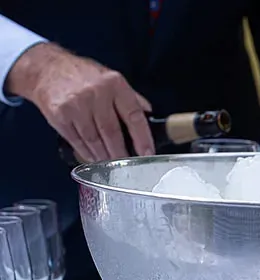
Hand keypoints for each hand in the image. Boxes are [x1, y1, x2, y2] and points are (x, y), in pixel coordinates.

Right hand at [6, 43, 153, 161]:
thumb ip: (130, 97)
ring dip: (104, 156)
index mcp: (114, 84)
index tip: (147, 153)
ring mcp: (76, 105)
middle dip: (121, 153)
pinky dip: (86, 152)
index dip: (143, 138)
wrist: (45, 69)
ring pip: (94, 140)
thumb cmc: (81, 74)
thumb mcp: (110, 78)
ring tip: (111, 164)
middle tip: (127, 165)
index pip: (134, 116)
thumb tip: (148, 113)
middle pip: (112, 132)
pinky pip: (76, 140)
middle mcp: (95, 94)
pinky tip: (93, 157)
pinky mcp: (60, 115)